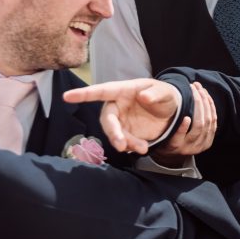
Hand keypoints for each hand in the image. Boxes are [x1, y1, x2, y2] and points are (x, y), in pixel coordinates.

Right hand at [63, 79, 181, 153]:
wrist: (173, 112)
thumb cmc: (165, 95)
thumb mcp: (165, 92)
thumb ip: (155, 94)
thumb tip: (143, 96)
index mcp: (123, 90)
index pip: (101, 91)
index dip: (84, 94)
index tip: (66, 97)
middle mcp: (118, 106)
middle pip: (107, 119)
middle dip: (112, 132)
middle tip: (121, 145)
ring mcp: (121, 121)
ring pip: (115, 133)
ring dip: (125, 142)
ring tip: (143, 148)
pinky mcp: (128, 133)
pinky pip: (124, 141)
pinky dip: (132, 146)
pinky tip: (144, 147)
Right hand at [151, 82, 216, 165]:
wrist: (172, 148)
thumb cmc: (161, 133)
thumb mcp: (154, 130)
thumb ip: (152, 118)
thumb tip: (144, 97)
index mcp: (174, 147)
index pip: (179, 139)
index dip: (183, 129)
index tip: (185, 117)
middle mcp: (188, 148)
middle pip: (199, 126)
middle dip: (198, 103)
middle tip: (193, 88)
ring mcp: (200, 145)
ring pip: (208, 122)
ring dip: (205, 102)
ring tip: (199, 88)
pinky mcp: (208, 141)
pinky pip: (214, 122)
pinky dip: (211, 106)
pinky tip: (205, 95)